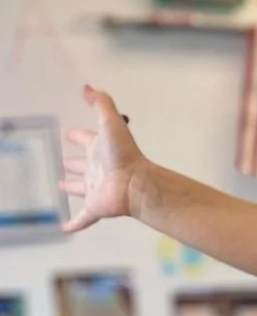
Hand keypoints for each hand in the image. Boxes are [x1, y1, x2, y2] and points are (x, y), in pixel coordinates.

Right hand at [60, 85, 147, 232]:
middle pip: (83, 165)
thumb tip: (87, 87)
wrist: (136, 184)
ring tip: (62, 185)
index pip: (86, 140)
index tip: (70, 134)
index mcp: (100, 149)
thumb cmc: (124, 154)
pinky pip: (83, 217)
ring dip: (72, 187)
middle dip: (74, 163)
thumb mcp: (111, 123)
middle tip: (65, 162)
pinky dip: (74, 223)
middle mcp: (97, 169)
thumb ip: (101, 103)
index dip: (78, 136)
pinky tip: (65, 228)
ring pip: (82, 188)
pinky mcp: (96, 207)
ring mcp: (96, 189)